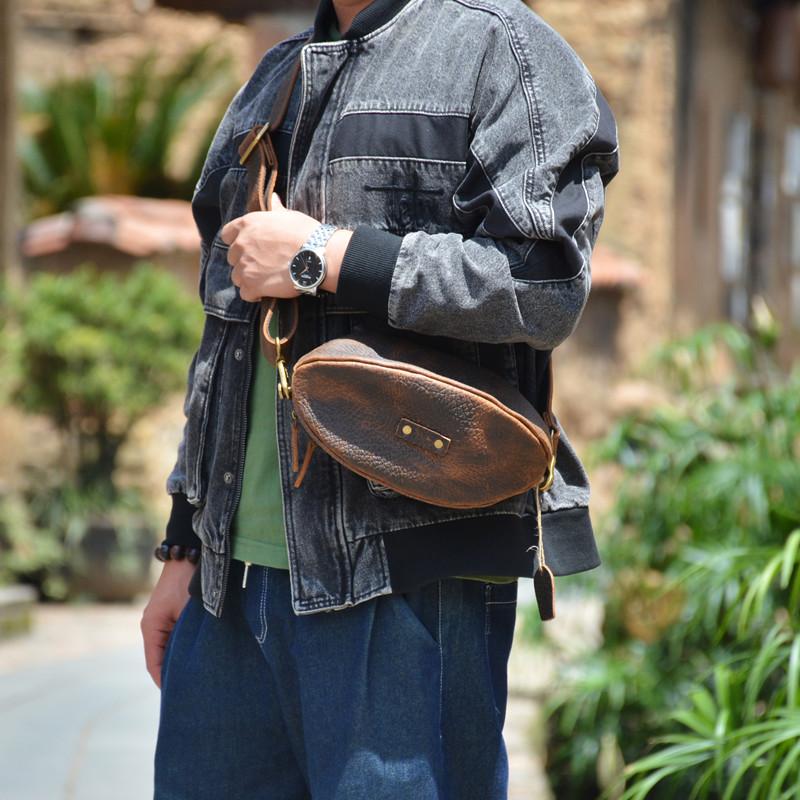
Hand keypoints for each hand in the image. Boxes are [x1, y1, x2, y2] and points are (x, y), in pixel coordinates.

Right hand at [140, 559, 196, 688]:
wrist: (191, 551)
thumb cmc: (190, 580)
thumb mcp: (191, 611)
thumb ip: (191, 635)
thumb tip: (199, 663)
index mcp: (151, 627)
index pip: (155, 665)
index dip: (166, 682)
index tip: (179, 698)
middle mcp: (153, 626)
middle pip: (162, 660)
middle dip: (176, 675)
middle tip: (194, 693)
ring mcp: (163, 621)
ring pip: (171, 651)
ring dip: (183, 662)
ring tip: (200, 680)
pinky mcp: (174, 616)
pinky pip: (178, 640)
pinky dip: (186, 650)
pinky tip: (202, 658)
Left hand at [220, 193, 351, 299]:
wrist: (316, 257)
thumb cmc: (305, 234)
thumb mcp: (289, 216)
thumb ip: (275, 210)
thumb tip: (272, 199)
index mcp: (247, 224)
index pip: (227, 234)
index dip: (236, 242)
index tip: (249, 247)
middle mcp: (241, 244)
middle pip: (232, 258)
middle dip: (245, 262)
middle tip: (263, 265)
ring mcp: (244, 266)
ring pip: (237, 277)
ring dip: (249, 279)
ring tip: (267, 279)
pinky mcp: (252, 285)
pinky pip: (246, 294)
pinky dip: (254, 294)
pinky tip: (267, 291)